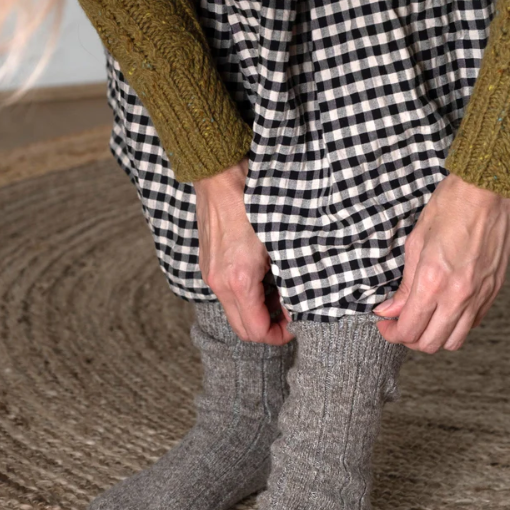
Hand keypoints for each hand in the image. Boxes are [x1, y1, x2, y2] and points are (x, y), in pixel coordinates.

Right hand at [193, 156, 293, 344]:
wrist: (221, 175)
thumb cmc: (255, 202)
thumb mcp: (282, 242)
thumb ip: (290, 278)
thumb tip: (299, 301)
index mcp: (239, 281)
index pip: (257, 331)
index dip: (280, 335)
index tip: (297, 324)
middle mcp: (219, 283)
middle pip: (243, 329)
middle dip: (268, 329)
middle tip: (290, 316)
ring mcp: (211, 275)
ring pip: (235, 312)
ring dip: (258, 311)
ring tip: (279, 293)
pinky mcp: (209, 265)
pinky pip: (228, 295)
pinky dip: (246, 296)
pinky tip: (263, 277)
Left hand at [373, 172, 509, 352]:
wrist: (490, 189)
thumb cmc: (452, 207)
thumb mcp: (416, 243)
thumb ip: (404, 284)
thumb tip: (390, 309)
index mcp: (432, 281)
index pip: (408, 328)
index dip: (392, 333)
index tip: (386, 324)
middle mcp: (457, 294)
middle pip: (430, 343)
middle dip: (409, 339)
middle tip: (400, 325)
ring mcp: (478, 295)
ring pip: (453, 341)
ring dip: (434, 337)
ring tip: (423, 321)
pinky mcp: (493, 291)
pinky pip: (471, 325)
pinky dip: (455, 326)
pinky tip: (444, 311)